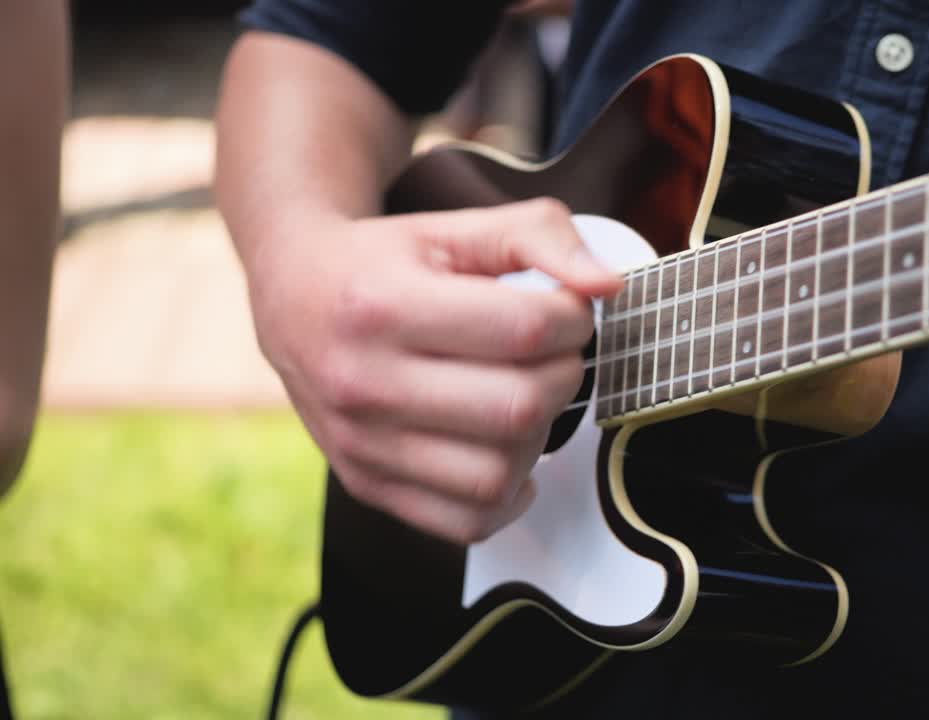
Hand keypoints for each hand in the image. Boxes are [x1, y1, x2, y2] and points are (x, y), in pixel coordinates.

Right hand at [248, 198, 620, 542]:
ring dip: (540, 436)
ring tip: (525, 395)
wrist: (293, 298)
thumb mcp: (455, 226)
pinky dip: (507, 495)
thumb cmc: (383, 262)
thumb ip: (540, 235)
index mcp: (382, 305)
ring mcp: (361, 444)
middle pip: (518, 409)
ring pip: (498, 474)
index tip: (564, 310)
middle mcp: (362, 382)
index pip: (524, 330)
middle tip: (552, 354)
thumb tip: (607, 285)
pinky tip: (506, 450)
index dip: (572, 319)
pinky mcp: (367, 484)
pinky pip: (466, 521)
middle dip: (564, 376)